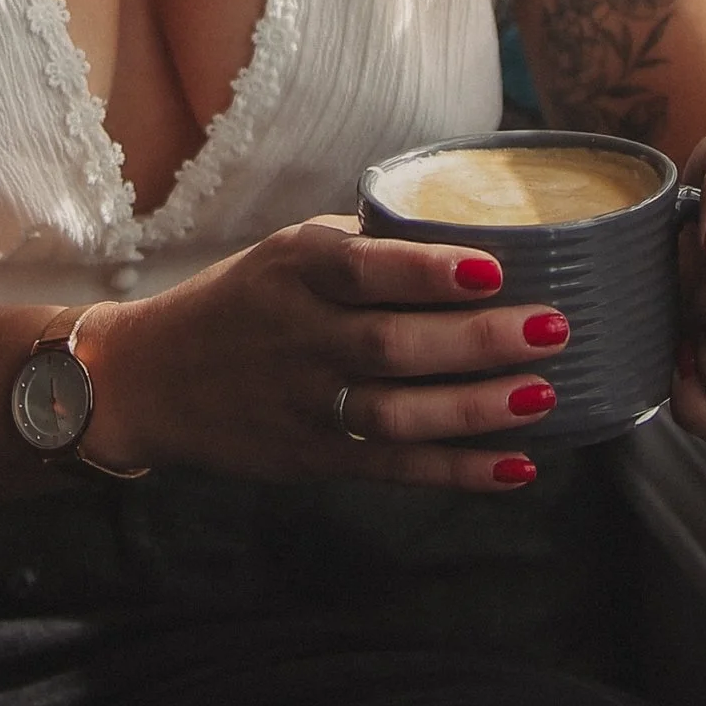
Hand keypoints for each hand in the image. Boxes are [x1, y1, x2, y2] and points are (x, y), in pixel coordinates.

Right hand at [74, 218, 571, 490]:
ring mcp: (305, 404)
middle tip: (553, 329)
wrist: (152, 378)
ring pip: (399, 414)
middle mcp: (298, 336)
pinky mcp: (313, 457)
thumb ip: (366, 246)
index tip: (493, 269)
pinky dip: (458, 471)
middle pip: (393, 345)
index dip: (429, 273)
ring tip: (544, 394)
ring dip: (477, 410)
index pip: (364, 268)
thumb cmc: (242, 301)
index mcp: (295, 270)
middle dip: (478, 341)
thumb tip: (469, 234)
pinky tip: (517, 466)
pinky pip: (394, 469)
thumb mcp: (286, 251)